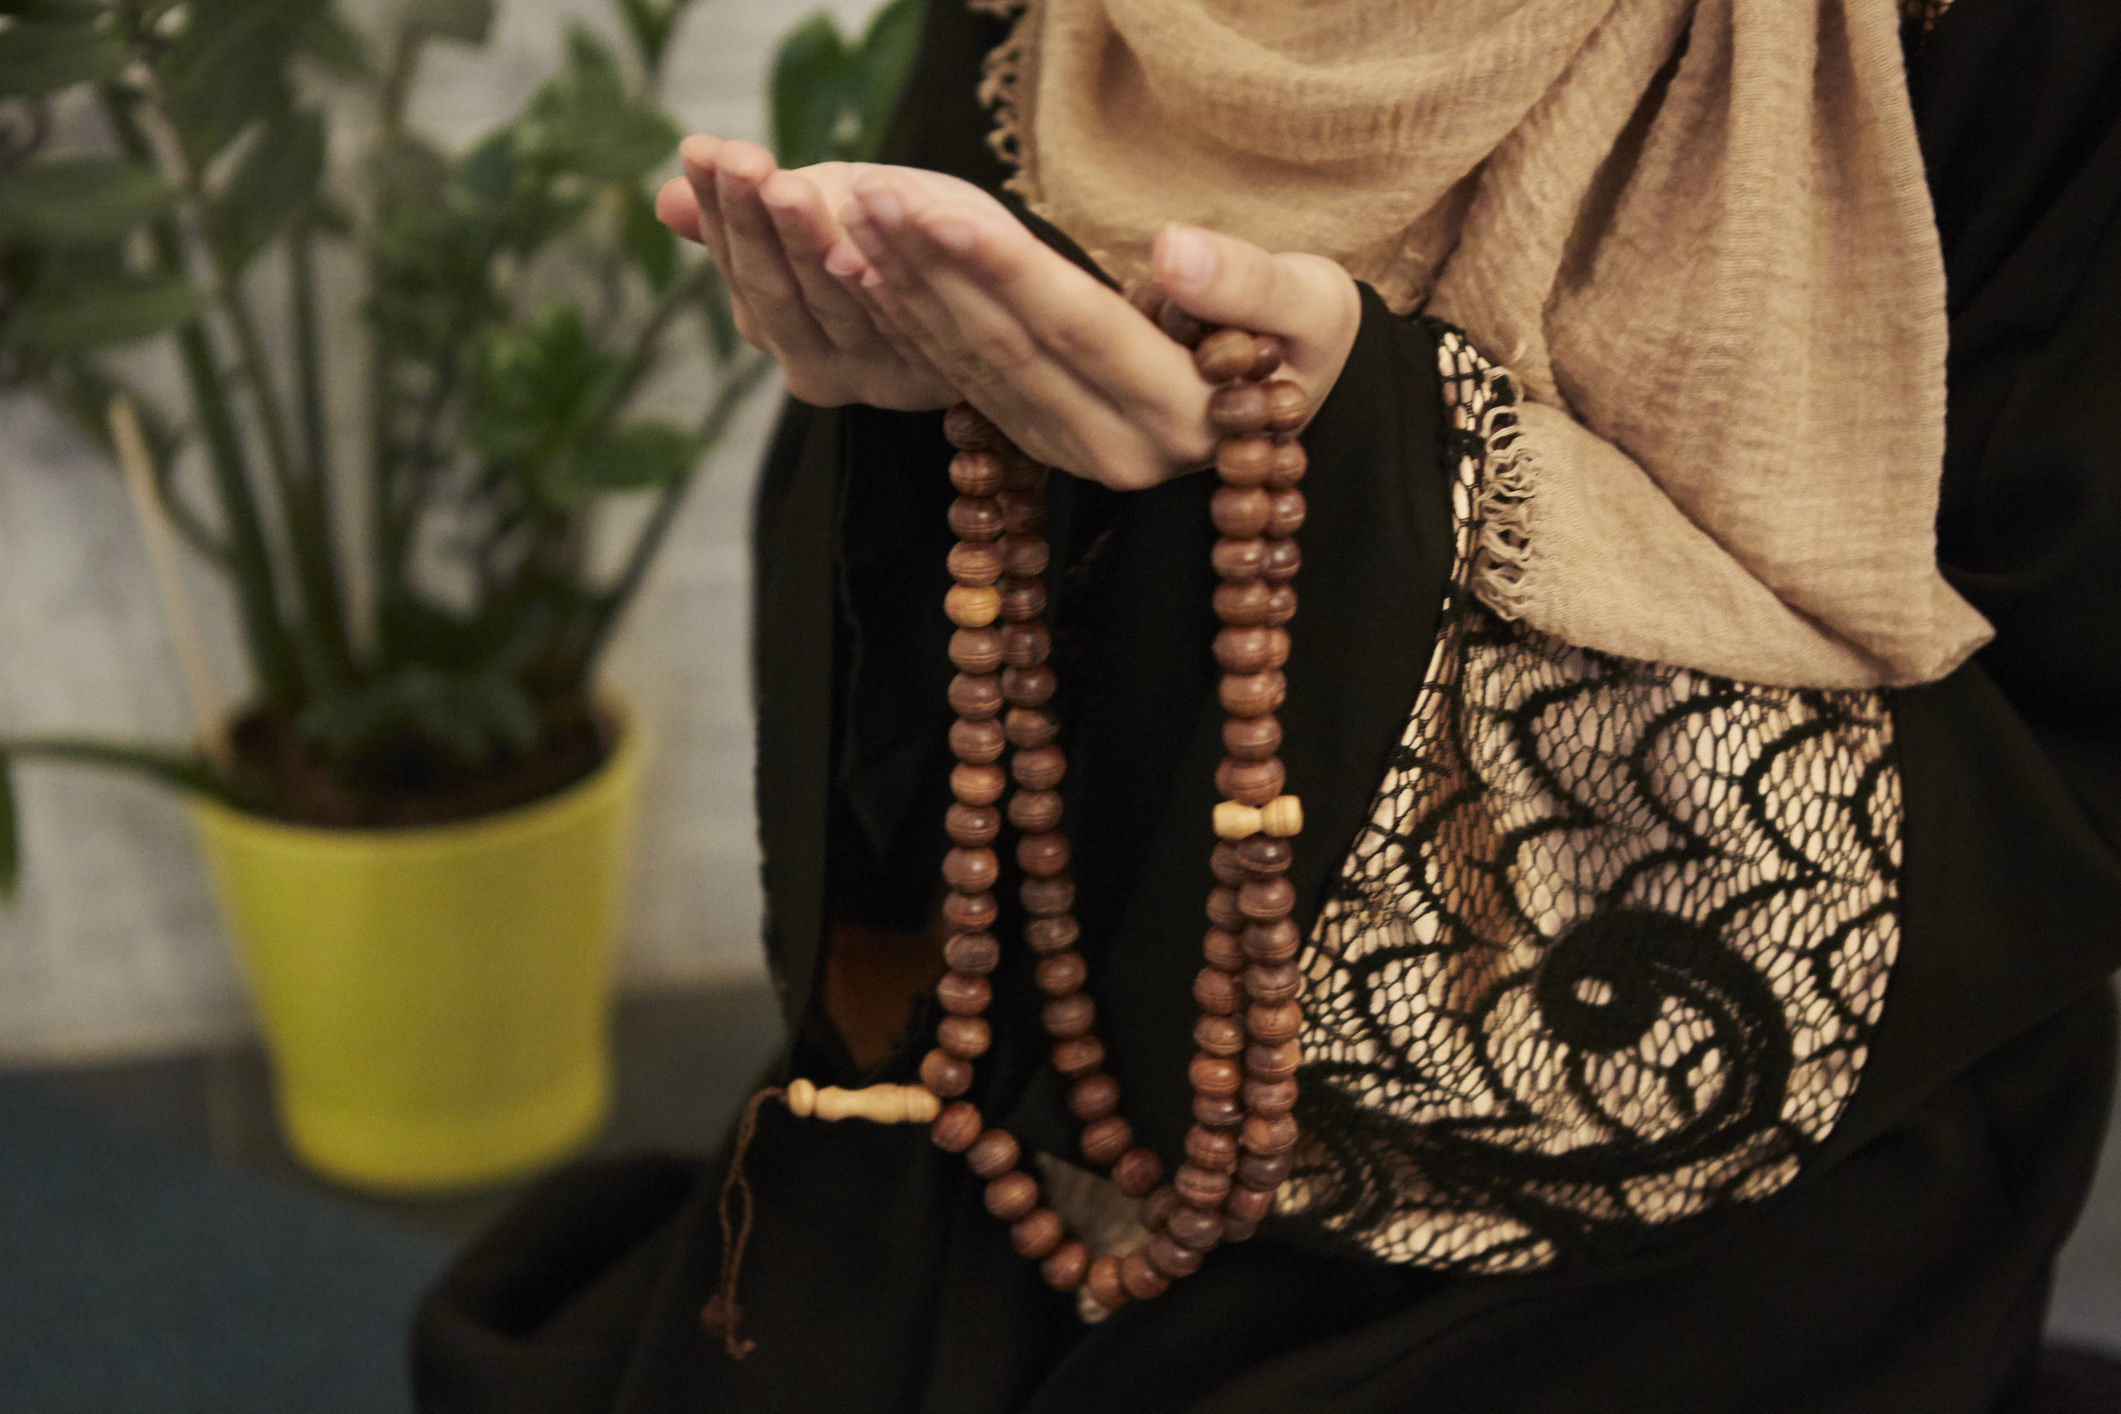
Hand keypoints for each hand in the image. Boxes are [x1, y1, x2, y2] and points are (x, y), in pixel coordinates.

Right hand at [655, 136, 962, 409]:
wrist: (982, 290)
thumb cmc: (885, 237)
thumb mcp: (810, 213)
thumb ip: (743, 216)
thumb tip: (664, 201)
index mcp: (769, 321)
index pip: (735, 259)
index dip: (718, 207)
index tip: (703, 151)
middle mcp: (809, 362)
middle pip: (773, 288)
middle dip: (756, 222)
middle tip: (743, 164)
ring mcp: (865, 375)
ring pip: (831, 303)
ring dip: (809, 244)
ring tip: (790, 188)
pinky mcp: (924, 376)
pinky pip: (898, 321)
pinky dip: (879, 279)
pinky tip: (866, 238)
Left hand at [831, 169, 1360, 490]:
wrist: (1280, 400)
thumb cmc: (1302, 337)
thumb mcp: (1313, 304)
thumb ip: (1249, 282)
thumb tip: (1175, 251)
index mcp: (1184, 414)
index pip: (1080, 329)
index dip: (1006, 270)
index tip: (939, 210)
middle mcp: (1119, 449)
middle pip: (1009, 348)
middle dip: (933, 270)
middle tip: (871, 196)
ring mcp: (1073, 454)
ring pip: (975, 365)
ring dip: (908, 292)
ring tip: (858, 217)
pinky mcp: (1041, 443)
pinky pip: (965, 380)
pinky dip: (914, 323)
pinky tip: (869, 270)